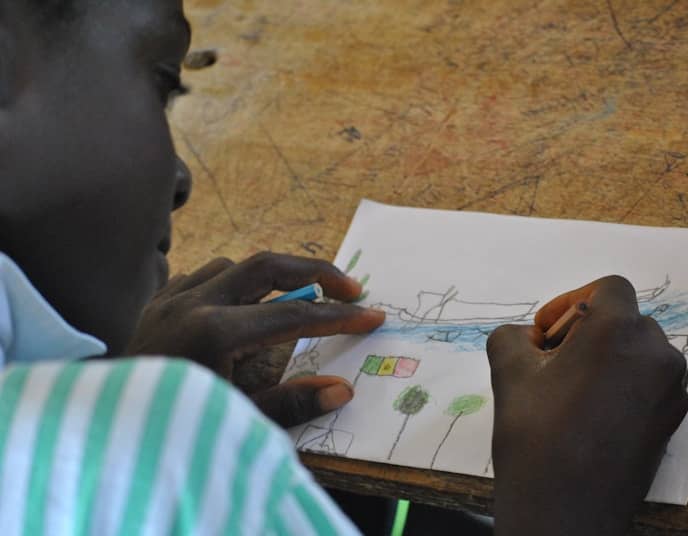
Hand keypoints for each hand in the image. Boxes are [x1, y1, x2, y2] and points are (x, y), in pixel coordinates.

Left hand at [127, 252, 384, 426]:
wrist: (104, 430)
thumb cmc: (171, 429)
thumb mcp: (235, 422)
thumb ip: (290, 405)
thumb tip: (342, 389)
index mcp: (215, 334)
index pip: (294, 316)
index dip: (339, 316)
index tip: (372, 315)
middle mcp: (193, 303)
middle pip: (268, 266)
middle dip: (316, 271)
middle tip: (349, 288)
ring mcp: (171, 298)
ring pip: (234, 266)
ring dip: (272, 278)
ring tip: (299, 298)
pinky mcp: (157, 301)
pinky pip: (202, 275)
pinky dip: (233, 283)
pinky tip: (243, 303)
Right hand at [487, 275, 687, 534]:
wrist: (566, 512)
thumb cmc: (535, 437)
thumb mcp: (508, 374)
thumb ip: (511, 336)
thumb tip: (523, 337)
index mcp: (618, 331)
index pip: (609, 288)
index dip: (571, 301)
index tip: (545, 333)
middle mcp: (656, 353)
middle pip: (625, 319)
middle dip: (585, 331)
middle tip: (550, 359)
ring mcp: (671, 389)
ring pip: (640, 351)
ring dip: (606, 356)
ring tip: (569, 386)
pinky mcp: (674, 419)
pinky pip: (650, 382)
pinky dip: (623, 382)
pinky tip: (591, 411)